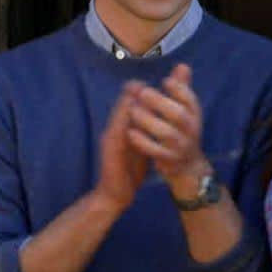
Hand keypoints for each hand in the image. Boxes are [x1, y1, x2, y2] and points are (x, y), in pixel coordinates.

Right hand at [93, 82, 149, 212]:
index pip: (131, 106)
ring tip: (136, 87)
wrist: (116, 194)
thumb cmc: (130, 171)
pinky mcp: (109, 149)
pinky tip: (128, 110)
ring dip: (126, 100)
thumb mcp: (143, 146)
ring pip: (118, 114)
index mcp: (124, 128)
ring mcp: (110, 138)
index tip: (152, 83)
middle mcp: (115, 129)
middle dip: (133, 91)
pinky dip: (121, 119)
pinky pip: (115, 130)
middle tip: (145, 78)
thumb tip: (162, 117)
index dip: (140, 93)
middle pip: (123, 106)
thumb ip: (150, 131)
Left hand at [126, 63, 207, 195]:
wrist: (187, 167)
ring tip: (133, 110)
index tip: (165, 81)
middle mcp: (191, 130)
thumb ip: (182, 89)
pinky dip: (143, 142)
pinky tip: (130, 132)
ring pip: (166, 133)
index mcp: (194, 115)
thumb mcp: (185, 111)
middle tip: (142, 92)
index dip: (179, 89)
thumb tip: (183, 66)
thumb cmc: (182, 132)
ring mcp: (180, 147)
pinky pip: (156, 152)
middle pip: (179, 115)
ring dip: (148, 120)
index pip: (190, 99)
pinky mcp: (170, 161)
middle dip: (160, 102)